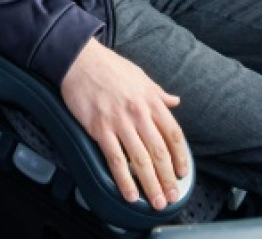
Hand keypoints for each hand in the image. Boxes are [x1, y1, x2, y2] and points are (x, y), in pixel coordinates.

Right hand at [60, 39, 187, 209]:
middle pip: (159, 152)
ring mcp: (119, 122)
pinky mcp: (100, 128)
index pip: (173, 135)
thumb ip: (159, 93)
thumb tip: (175, 101)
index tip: (182, 173)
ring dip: (151, 184)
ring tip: (157, 201)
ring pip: (140, 160)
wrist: (79, 60)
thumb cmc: (109, 67)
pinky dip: (124, 179)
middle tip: (172, 196)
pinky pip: (115, 159)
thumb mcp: (141, 76)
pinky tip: (130, 193)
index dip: (180, 157)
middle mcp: (139, 113)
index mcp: (151, 101)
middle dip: (167, 178)